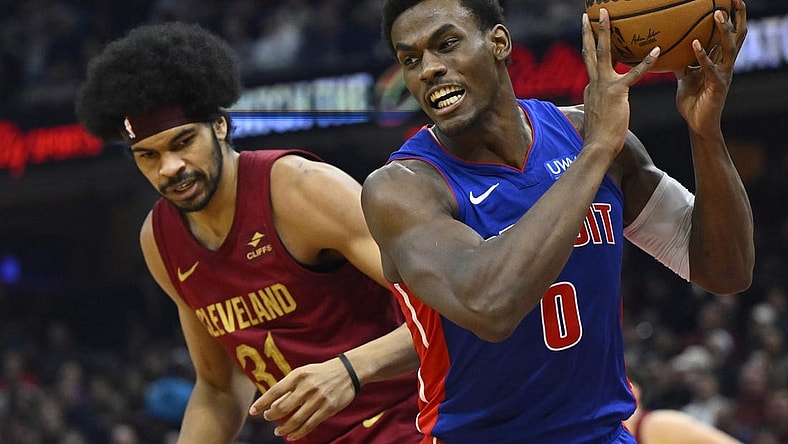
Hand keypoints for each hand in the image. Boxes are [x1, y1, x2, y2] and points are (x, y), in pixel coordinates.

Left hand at [248, 357, 355, 440]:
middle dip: (271, 416)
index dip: (262, 403)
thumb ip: (288, 388)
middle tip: (268, 418)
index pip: (275, 391)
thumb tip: (271, 405)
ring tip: (278, 431)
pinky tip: (291, 436)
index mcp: (298, 376)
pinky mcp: (328, 409)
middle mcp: (307, 387)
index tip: (253, 411)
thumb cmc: (320, 373)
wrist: (348, 371)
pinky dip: (298, 433)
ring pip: (295, 420)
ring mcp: (318, 399)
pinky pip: (309, 425)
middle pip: (283, 408)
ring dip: (283, 428)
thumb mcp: (303, 374)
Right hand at [581, 8, 657, 155]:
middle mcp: (594, 82)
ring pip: (603, 53)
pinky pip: (634, 74)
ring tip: (607, 15)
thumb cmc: (600, 136)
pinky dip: (646, 62)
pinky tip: (657, 51)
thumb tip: (598, 107)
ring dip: (605, 32)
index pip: (592, 64)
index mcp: (590, 87)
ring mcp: (603, 86)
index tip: (588, 34)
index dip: (590, 48)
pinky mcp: (617, 92)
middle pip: (590, 52)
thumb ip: (599, 105)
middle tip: (589, 15)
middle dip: (589, 31)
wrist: (597, 146)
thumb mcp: (597, 115)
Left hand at [675, 0, 747, 132]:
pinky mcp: (717, 86)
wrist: (697, 124)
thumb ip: (683, 64)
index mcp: (720, 61)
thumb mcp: (685, 78)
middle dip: (737, 17)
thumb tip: (671, 51)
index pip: (730, 35)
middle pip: (737, 36)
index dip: (732, 18)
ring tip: (718, 15)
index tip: (729, 1)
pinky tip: (696, 44)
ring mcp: (723, 75)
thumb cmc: (693, 102)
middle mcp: (725, 65)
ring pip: (729, 48)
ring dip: (723, 31)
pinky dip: (703, 55)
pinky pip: (710, 68)